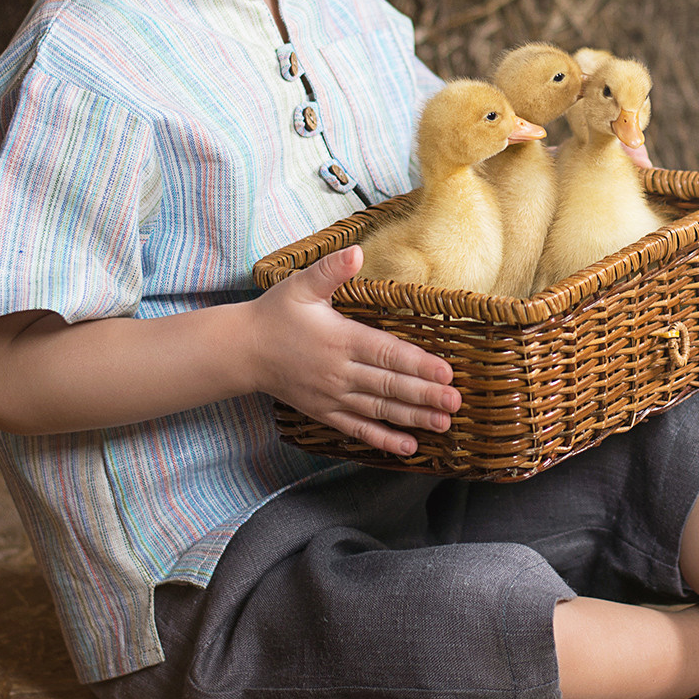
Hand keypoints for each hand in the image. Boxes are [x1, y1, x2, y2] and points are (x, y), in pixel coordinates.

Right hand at [248, 246, 459, 455]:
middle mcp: (338, 372)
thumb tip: (355, 252)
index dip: (418, 364)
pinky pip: (357, 429)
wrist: (242, 350)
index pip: (386, 354)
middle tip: (455, 402)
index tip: (446, 372)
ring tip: (443, 423)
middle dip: (425, 395)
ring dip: (412, 418)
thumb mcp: (300, 285)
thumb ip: (330, 270)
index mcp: (339, 339)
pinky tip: (407, 447)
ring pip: (379, 409)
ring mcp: (332, 396)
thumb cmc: (275, 314)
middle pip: (389, 385)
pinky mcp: (324, 412)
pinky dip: (383, 439)